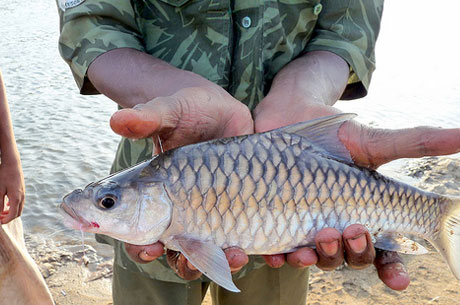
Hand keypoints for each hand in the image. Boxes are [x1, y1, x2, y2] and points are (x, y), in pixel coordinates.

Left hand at [0, 156, 24, 223]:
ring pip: (19, 208)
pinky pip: (20, 203)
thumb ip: (0, 203)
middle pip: (17, 213)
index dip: (5, 220)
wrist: (12, 164)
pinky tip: (6, 204)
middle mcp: (22, 197)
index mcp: (16, 198)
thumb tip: (0, 213)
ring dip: (11, 212)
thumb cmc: (4, 176)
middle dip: (9, 218)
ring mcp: (23, 194)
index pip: (13, 215)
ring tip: (1, 212)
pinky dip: (13, 207)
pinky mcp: (22, 191)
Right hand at [110, 86, 252, 278]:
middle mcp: (184, 210)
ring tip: (238, 254)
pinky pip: (249, 235)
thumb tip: (117, 119)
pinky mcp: (243, 205)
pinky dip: (259, 248)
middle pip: (180, 252)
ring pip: (216, 251)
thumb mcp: (168, 111)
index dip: (141, 248)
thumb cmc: (186, 109)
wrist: (221, 108)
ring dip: (225, 260)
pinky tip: (271, 249)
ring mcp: (215, 211)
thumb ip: (147, 118)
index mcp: (158, 197)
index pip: (141, 235)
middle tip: (194, 261)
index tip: (150, 248)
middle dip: (187, 264)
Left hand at [254, 96, 459, 290]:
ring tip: (320, 237)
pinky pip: (279, 250)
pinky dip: (279, 256)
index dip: (392, 269)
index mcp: (364, 214)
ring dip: (321, 258)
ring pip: (318, 259)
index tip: (399, 280)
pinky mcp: (277, 222)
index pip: (384, 251)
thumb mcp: (372, 140)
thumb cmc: (332, 134)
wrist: (289, 118)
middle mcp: (338, 226)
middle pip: (352, 258)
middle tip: (354, 230)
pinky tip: (277, 253)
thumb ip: (415, 144)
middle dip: (356, 253)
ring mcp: (307, 227)